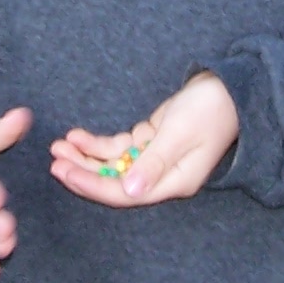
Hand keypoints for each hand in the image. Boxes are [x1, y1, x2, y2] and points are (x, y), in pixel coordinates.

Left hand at [50, 71, 239, 208]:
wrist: (230, 89)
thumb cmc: (210, 110)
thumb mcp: (181, 134)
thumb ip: (154, 162)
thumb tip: (130, 190)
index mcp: (173, 182)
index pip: (125, 194)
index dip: (92, 185)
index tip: (65, 172)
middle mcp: (162, 177)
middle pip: (114, 183)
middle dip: (83, 172)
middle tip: (54, 161)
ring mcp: (155, 160)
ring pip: (112, 166)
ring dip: (85, 157)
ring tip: (58, 147)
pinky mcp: (151, 143)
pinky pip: (119, 149)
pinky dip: (98, 144)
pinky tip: (77, 136)